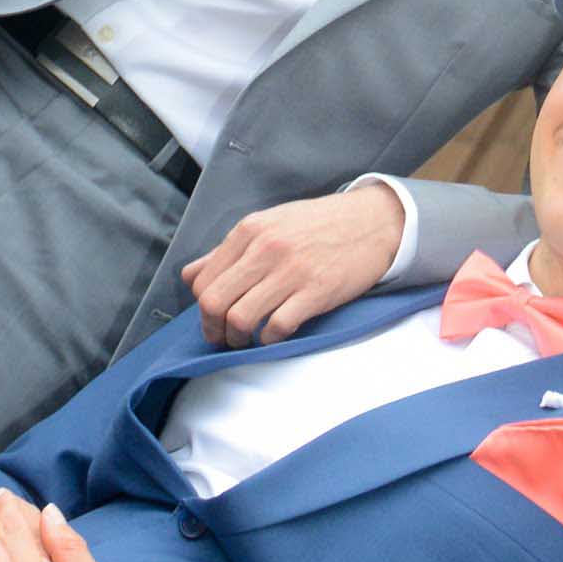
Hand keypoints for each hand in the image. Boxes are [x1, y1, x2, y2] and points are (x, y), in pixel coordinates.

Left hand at [183, 180, 401, 344]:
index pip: (203, 281)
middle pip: (214, 302)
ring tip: (247, 340)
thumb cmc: (318, 225)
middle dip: (213, 330)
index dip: (201, 309)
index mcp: (250, 230)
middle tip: (223, 338)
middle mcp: (265, 248)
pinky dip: (268, 340)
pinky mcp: (316, 292)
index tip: (213, 321)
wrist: (372, 221)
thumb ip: (227, 251)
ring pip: (240, 319)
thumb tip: (189, 276)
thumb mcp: (269, 224)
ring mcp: (291, 270)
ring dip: (238, 339)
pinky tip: (274, 335)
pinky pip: (276, 327)